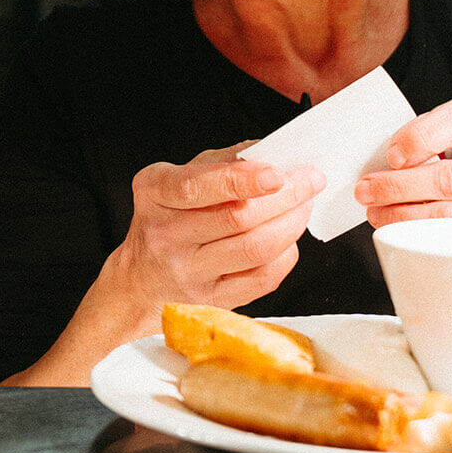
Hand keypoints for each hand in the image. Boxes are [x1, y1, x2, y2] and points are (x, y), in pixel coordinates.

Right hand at [102, 141, 324, 309]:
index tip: (278, 173)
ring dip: (292, 224)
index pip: (197, 187)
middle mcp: (165, 235)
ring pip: (255, 249)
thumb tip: (273, 152)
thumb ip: (222, 162)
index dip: (242, 180)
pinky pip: (261, 279)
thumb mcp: (178, 177)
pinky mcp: (210, 299)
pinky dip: (285, 255)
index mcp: (155, 194)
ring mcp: (187, 272)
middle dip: (286, 197)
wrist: (141, 278)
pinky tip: (288, 239)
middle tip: (311, 181)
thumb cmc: (168, 217)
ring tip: (304, 206)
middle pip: (237, 218)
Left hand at [356, 99, 451, 223]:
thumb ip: (427, 143)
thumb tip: (381, 167)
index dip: (421, 137)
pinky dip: (418, 234)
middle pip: (451, 179)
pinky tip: (399, 228)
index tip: (391, 156)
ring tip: (377, 211)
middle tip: (366, 190)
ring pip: (450, 217)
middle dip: (399, 186)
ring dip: (402, 215)